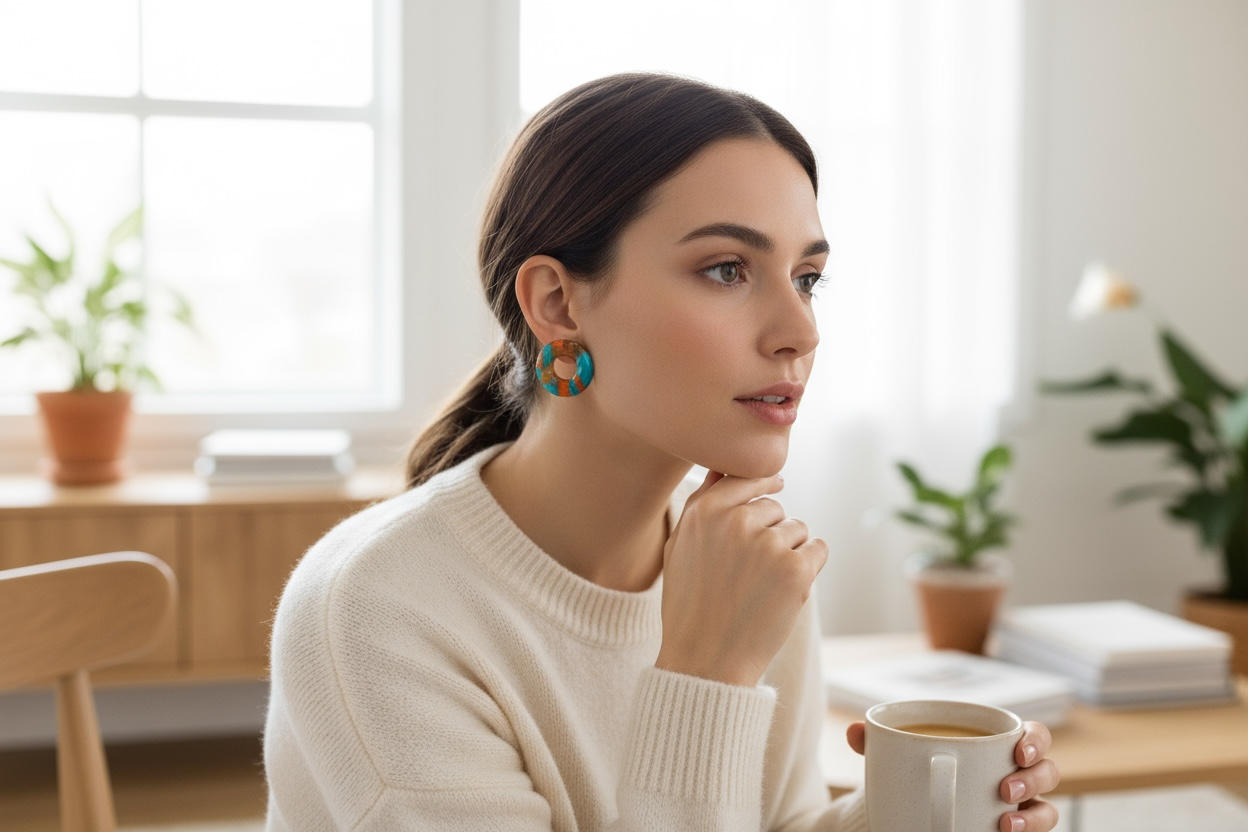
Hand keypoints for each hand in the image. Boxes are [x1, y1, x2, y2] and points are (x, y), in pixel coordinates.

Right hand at [655, 470, 827, 686]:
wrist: (705, 661)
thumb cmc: (690, 604)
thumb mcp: (680, 547)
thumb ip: (701, 504)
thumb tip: (722, 468)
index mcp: (704, 512)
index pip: (747, 478)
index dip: (764, 485)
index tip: (775, 487)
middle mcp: (737, 522)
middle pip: (775, 507)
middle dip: (770, 530)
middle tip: (750, 570)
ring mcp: (769, 545)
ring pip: (798, 529)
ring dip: (790, 551)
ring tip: (763, 585)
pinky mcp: (797, 571)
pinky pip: (818, 548)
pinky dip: (810, 565)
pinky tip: (786, 589)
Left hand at [844, 720, 1061, 831]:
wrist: (912, 806)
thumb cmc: (918, 766)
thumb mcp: (899, 752)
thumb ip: (877, 740)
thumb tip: (855, 732)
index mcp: (996, 743)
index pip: (1033, 735)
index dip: (1035, 740)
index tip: (1018, 750)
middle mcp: (1016, 775)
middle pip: (1048, 772)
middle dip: (1033, 780)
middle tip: (1004, 788)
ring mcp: (1019, 808)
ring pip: (1047, 811)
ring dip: (1032, 818)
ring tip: (1004, 824)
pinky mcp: (1012, 831)